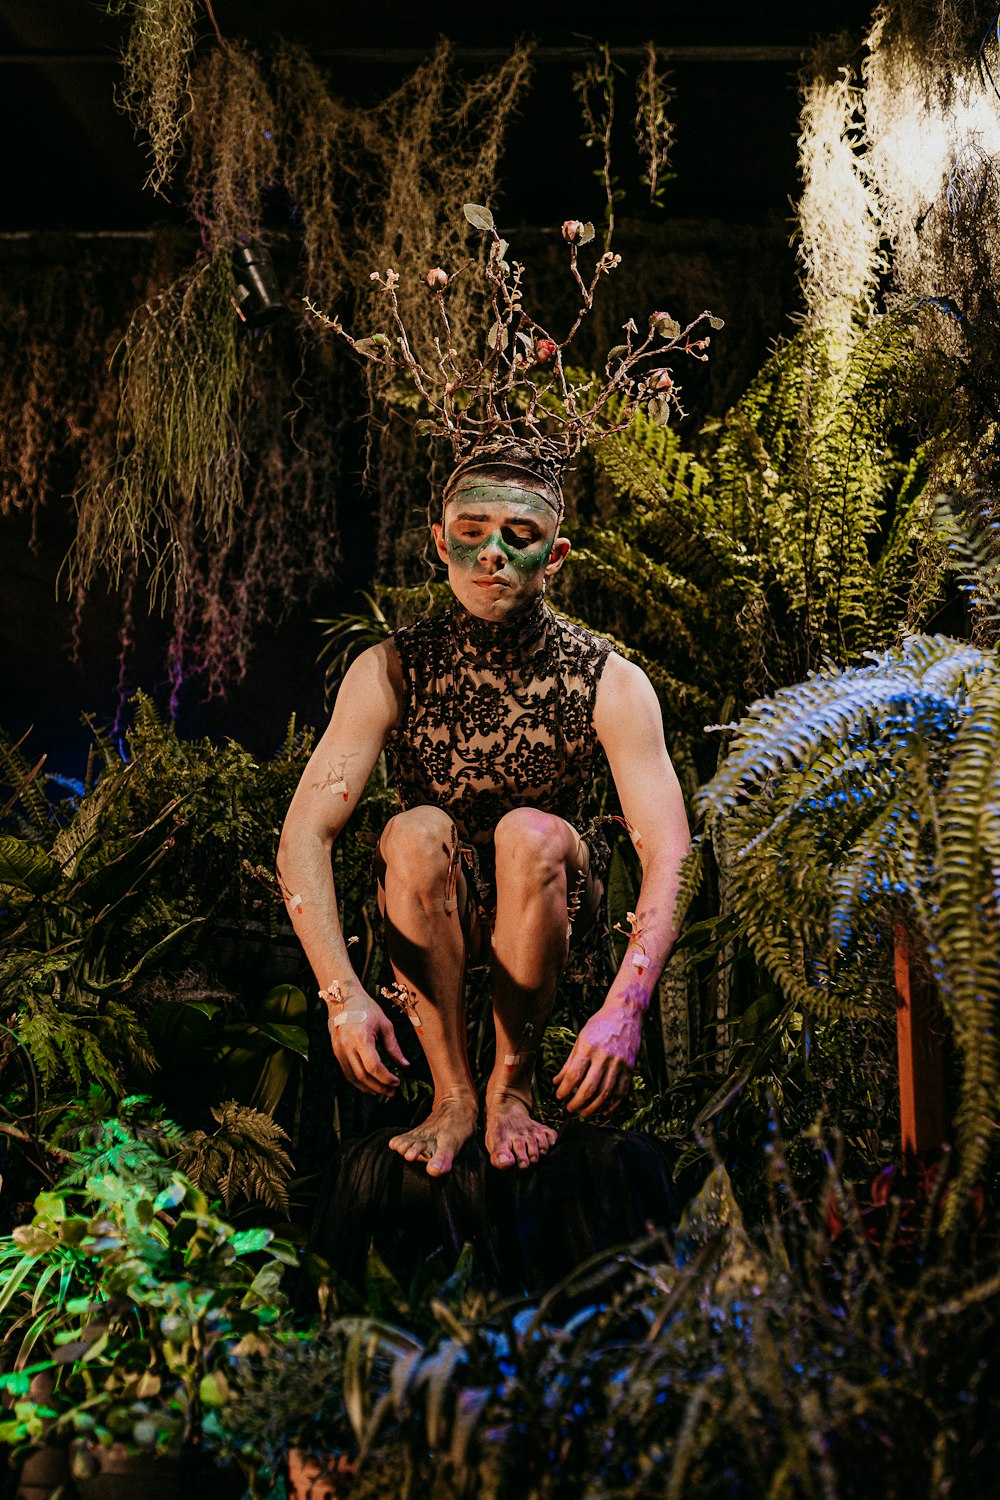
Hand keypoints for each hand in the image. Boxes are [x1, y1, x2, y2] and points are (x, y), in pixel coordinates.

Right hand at [328, 998, 408, 1096]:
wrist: (343, 998)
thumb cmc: (367, 1008)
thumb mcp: (384, 1024)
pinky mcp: (336, 1052)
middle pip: (363, 1075)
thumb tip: (405, 1066)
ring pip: (353, 1077)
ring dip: (368, 1088)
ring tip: (383, 1091)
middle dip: (379, 1086)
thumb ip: (394, 1047)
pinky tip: (370, 1085)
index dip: (386, 1078)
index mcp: (361, 1037)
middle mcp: (347, 1046)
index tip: (397, 1081)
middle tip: (392, 1092)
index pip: (373, 1066)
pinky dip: (359, 1082)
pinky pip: (347, 1072)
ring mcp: (339, 1050)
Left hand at [553, 999, 642, 1117]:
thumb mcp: (580, 1038)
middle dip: (577, 1103)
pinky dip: (612, 1105)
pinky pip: (622, 1092)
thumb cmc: (600, 1024)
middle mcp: (605, 1056)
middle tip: (570, 1109)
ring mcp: (619, 1063)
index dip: (565, 1090)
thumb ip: (569, 1062)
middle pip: (589, 1088)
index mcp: (589, 1047)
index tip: (559, 1097)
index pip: (574, 1075)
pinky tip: (603, 1110)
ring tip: (584, 1113)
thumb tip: (556, 1082)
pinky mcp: (630, 1068)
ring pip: (606, 1094)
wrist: (626, 1013)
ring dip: (593, 1108)